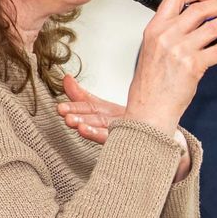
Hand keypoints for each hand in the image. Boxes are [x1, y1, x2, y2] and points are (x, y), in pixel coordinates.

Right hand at [57, 75, 191, 179]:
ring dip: (90, 130)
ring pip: (104, 132)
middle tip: (67, 117)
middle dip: (78, 120)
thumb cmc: (129, 118)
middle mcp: (111, 126)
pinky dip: (107, 137)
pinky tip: (100, 134)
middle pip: (94, 121)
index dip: (74, 108)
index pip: (88, 108)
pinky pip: (120, 139)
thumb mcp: (102, 105)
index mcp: (105, 115)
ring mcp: (122, 133)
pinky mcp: (132, 140)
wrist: (156, 131)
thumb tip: (65, 78)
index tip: (60, 108)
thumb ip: (81, 94)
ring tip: (78, 126)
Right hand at [125, 0, 216, 133]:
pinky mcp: (194, 65)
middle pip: (199, 9)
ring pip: (214, 26)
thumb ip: (167, 35)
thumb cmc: (150, 85)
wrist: (149, 109)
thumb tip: (190, 25)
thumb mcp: (151, 51)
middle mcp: (167, 35)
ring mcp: (180, 50)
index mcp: (154, 29)